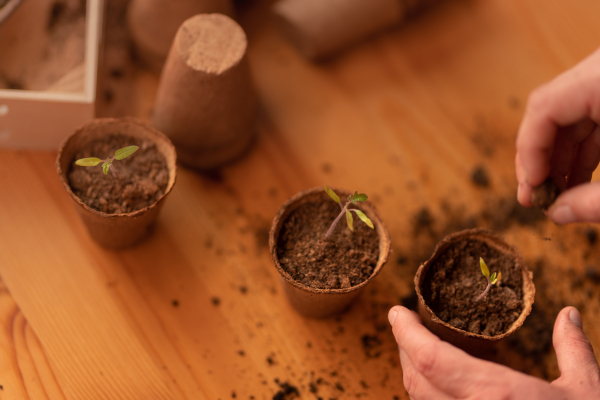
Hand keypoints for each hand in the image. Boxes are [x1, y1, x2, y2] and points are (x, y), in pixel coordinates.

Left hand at [388, 306, 599, 398]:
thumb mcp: (587, 390)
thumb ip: (571, 348)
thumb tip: (567, 314)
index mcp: (496, 394)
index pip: (431, 358)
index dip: (406, 332)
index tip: (397, 312)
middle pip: (416, 380)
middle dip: (405, 349)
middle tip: (406, 327)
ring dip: (414, 376)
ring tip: (418, 352)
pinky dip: (428, 399)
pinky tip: (438, 388)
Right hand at [515, 46, 599, 222]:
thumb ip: (599, 201)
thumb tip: (557, 215)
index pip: (545, 106)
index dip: (529, 150)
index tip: (531, 187)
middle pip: (551, 113)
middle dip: (539, 159)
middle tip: (533, 198)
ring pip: (569, 120)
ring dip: (557, 161)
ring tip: (552, 198)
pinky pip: (591, 122)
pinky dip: (580, 154)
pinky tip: (574, 184)